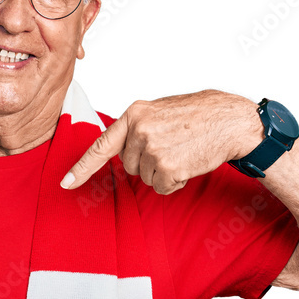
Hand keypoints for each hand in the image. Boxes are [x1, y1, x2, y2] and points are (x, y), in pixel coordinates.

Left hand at [60, 90, 263, 193]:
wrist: (232, 120)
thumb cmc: (201, 115)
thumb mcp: (161, 111)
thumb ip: (138, 127)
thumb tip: (121, 149)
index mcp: (135, 113)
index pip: (101, 145)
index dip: (82, 167)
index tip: (65, 184)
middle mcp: (139, 129)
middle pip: (128, 166)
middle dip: (147, 163)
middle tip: (173, 147)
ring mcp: (152, 148)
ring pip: (145, 178)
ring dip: (164, 172)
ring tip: (184, 151)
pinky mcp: (167, 166)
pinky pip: (162, 187)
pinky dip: (175, 182)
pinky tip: (189, 163)